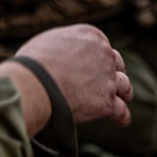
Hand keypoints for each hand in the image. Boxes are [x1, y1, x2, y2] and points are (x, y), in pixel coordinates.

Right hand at [0, 24, 132, 133]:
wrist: (33, 83)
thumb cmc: (33, 63)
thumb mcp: (50, 40)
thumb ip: (66, 45)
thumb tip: (63, 54)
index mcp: (92, 36)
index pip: (103, 47)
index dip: (100, 58)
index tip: (97, 65)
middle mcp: (105, 55)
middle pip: (117, 64)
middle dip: (113, 73)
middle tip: (109, 82)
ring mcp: (108, 79)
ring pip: (124, 86)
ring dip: (124, 93)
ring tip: (123, 99)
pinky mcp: (106, 102)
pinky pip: (121, 111)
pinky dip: (122, 117)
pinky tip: (122, 120)